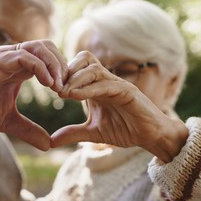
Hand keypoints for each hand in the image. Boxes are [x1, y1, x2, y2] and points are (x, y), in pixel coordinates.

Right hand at [0, 39, 67, 150]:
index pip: (49, 61)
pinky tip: (49, 85)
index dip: (63, 74)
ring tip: (61, 87)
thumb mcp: (7, 121)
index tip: (70, 95)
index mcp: (18, 70)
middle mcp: (13, 59)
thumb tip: (48, 145)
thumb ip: (28, 130)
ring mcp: (4, 58)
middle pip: (48, 48)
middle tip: (69, 89)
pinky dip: (40, 67)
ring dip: (55, 64)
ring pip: (39, 47)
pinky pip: (24, 56)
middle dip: (64, 66)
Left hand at [52, 51, 187, 161]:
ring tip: (63, 93)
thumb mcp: (93, 133)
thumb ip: (73, 133)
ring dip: (76, 78)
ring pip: (94, 68)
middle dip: (67, 71)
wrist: (150, 137)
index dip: (62, 74)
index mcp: (96, 86)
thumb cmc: (125, 130)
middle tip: (54, 88)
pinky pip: (107, 84)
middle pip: (84, 58)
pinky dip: (90, 88)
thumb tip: (50, 141)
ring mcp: (117, 84)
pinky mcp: (128, 91)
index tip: (49, 88)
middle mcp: (106, 81)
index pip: (77, 67)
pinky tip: (76, 96)